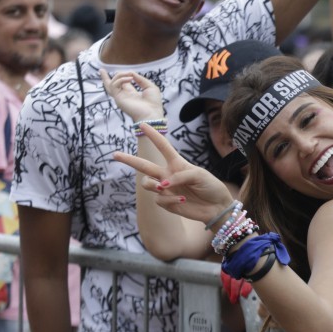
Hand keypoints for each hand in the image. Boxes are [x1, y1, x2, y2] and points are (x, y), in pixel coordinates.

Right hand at [100, 69, 163, 121]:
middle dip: (105, 78)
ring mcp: (120, 97)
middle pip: (110, 86)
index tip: (125, 71)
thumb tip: (131, 73)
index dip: (121, 77)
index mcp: (132, 94)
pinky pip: (114, 85)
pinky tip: (130, 78)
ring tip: (130, 74)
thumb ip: (140, 79)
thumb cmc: (153, 103)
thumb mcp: (149, 87)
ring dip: (120, 75)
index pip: (122, 84)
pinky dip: (121, 79)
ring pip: (111, 84)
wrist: (152, 114)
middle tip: (101, 70)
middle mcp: (124, 96)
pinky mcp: (118, 98)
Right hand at [113, 125, 235, 224]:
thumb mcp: (199, 174)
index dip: (153, 135)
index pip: (162, 147)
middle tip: (115, 154)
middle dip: (129, 160)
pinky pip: (159, 199)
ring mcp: (166, 189)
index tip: (142, 124)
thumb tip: (163, 184)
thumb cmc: (210, 186)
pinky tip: (181, 200)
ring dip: (153, 185)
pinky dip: (169, 198)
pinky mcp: (167, 202)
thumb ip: (180, 175)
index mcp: (177, 163)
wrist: (217, 207)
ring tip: (164, 186)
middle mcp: (168, 175)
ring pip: (147, 183)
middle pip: (144, 165)